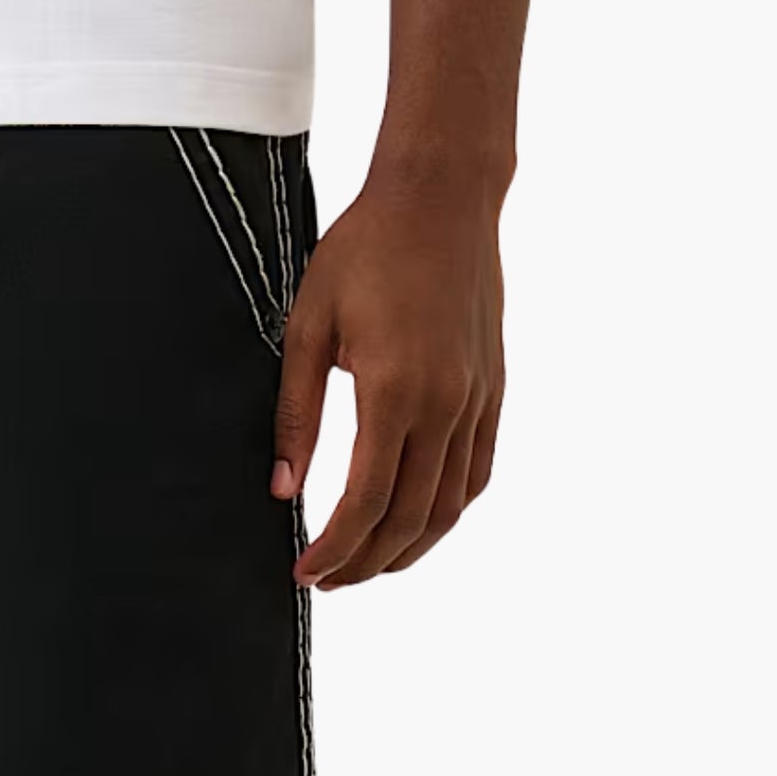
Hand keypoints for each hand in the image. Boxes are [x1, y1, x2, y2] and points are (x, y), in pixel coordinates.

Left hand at [270, 176, 505, 588]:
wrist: (442, 195)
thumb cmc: (366, 248)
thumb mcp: (308, 327)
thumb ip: (296, 414)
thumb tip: (283, 490)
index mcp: (394, 391)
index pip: (365, 503)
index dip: (334, 550)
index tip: (305, 573)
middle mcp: (446, 405)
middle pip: (408, 520)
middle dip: (365, 563)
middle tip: (327, 580)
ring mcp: (476, 401)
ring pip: (449, 508)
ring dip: (407, 550)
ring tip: (368, 565)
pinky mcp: (493, 391)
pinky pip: (476, 474)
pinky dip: (447, 512)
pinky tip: (416, 523)